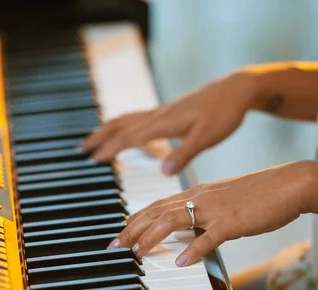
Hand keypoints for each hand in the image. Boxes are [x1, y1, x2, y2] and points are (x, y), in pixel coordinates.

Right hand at [81, 71, 256, 174]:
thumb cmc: (224, 113)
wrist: (236, 89)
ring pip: (126, 119)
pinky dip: (123, 125)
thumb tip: (163, 173)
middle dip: (99, 137)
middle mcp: (157, 115)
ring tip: (94, 139)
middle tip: (81, 149)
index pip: (128, 138)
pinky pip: (137, 118)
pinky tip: (126, 132)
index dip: (110, 149)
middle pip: (120, 125)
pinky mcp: (168, 111)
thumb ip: (184, 154)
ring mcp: (161, 111)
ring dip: (108, 129)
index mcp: (163, 123)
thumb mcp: (206, 138)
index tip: (93, 161)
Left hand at [107, 161, 314, 265]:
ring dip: (152, 236)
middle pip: (157, 212)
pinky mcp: (233, 221)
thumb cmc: (259, 194)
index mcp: (196, 193)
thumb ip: (202, 214)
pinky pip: (209, 236)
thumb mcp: (223, 202)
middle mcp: (200, 198)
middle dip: (132, 229)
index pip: (157, 205)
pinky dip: (193, 249)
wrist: (290, 183)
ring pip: (174, 219)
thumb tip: (186, 233)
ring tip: (137, 252)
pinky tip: (180, 262)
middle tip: (114, 245)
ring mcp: (215, 209)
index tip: (120, 233)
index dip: (135, 219)